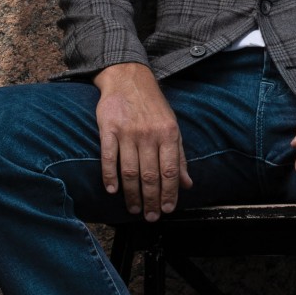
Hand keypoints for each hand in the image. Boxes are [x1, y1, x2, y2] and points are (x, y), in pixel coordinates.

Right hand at [93, 62, 191, 220]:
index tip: (167, 209)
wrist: (129, 78)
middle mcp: (149, 134)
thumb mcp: (173, 128)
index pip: (170, 171)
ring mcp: (127, 132)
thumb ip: (179, 157)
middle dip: (151, 200)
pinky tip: (113, 190)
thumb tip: (188, 184)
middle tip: (150, 216)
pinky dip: (109, 176)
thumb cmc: (153, 107)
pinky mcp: (108, 128)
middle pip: (150, 175)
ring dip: (132, 194)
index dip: (169, 193)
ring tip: (134, 208)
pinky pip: (108, 157)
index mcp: (168, 134)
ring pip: (130, 171)